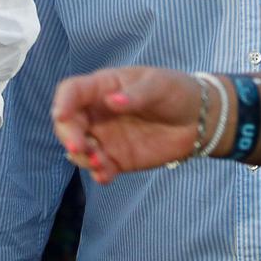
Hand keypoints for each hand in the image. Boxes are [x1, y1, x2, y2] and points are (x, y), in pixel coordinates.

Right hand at [50, 66, 203, 184]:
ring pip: (79, 148)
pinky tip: (105, 175)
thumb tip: (112, 101)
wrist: (198, 119)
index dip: (63, 102)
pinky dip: (98, 173)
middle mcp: (98, 113)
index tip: (61, 116)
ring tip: (99, 162)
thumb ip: (136, 95)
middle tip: (78, 147)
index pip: (72, 91)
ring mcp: (106, 137)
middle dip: (67, 135)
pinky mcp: (117, 159)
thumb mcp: (159, 86)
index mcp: (103, 87)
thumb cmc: (176, 91)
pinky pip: (100, 168)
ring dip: (82, 157)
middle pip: (69, 123)